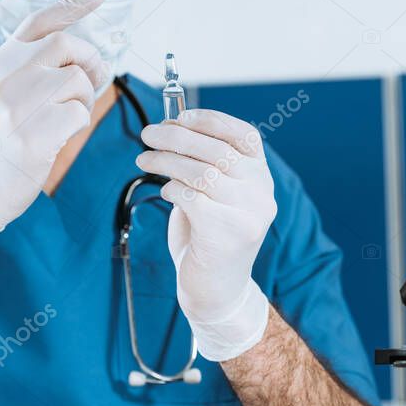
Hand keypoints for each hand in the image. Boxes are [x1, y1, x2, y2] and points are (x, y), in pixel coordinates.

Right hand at [0, 0, 111, 255]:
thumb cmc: (1, 141)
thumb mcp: (5, 93)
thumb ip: (32, 68)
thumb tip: (81, 53)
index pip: (40, 22)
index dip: (74, 5)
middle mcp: (6, 75)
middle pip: (68, 45)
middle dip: (89, 62)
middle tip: (89, 83)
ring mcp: (18, 103)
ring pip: (78, 80)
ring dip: (84, 99)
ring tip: (67, 117)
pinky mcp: (33, 132)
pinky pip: (79, 113)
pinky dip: (79, 124)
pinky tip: (61, 135)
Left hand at [136, 109, 276, 360]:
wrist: (215, 289)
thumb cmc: (207, 235)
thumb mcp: (212, 194)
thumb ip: (201, 162)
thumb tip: (170, 125)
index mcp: (261, 177)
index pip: (245, 135)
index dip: (212, 120)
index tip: (181, 116)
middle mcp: (261, 194)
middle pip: (218, 150)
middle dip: (176, 137)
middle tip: (148, 134)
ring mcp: (249, 215)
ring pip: (202, 172)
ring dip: (166, 160)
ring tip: (144, 159)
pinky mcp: (228, 234)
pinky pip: (191, 198)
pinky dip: (171, 189)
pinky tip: (165, 192)